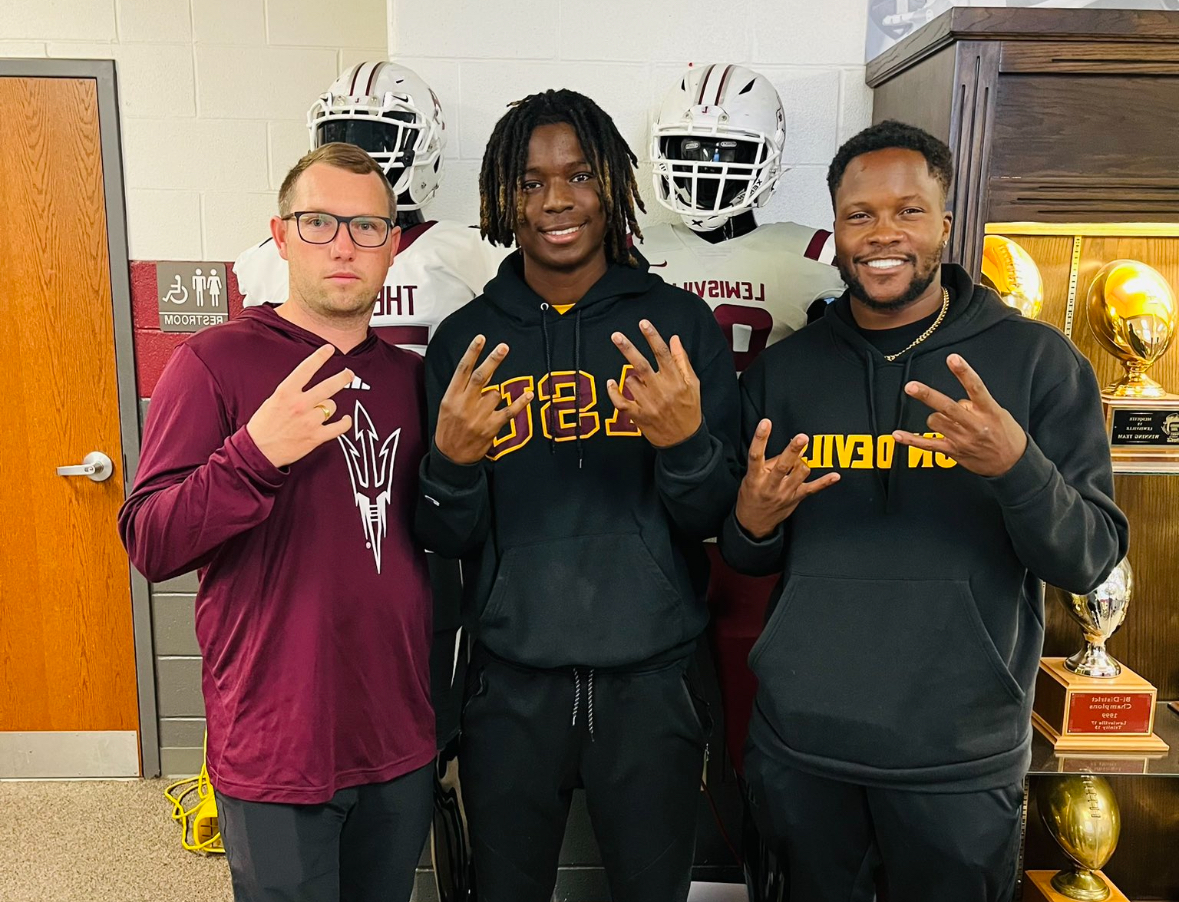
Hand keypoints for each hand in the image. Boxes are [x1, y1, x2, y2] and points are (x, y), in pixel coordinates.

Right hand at [246, 344, 354, 467]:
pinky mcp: (316, 437)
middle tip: (349, 373)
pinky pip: (339, 427)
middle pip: (328, 386)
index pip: (306, 369)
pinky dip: (345, 423)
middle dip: (342, 377)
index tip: (329, 348)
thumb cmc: (263, 425)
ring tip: (323, 411)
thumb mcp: (273, 400)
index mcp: (285, 392)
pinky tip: (345, 420)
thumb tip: (308, 382)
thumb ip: (292, 391)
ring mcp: (309, 421)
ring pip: (332, 406)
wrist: (258, 451)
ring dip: (330, 408)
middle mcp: (299, 404)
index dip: (319, 357)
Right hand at [434, 335, 533, 464]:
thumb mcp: (446, 407)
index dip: (472, 353)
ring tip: (486, 406)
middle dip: (493, 360)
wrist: (450, 458)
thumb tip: (475, 370)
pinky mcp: (491, 427)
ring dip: (496, 394)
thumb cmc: (448, 430)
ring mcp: (478, 416)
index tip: (480, 339)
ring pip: (495, 393)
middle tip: (503, 347)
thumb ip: (459, 389)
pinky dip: (520, 403)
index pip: (462, 370)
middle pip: (481, 377)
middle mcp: (465, 404)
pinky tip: (528, 395)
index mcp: (451, 397)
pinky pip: (509, 411)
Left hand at [605, 320, 701, 448]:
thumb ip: (682, 361)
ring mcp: (648, 404)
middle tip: (616, 336)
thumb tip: (674, 339)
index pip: (663, 354)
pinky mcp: (638, 416)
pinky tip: (611, 384)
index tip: (643, 323)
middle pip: (641, 365)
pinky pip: (621, 402)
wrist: (685, 441)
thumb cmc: (690, 409)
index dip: (653, 337)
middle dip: (628, 348)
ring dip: (630, 377)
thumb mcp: (693, 384)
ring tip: (639, 382)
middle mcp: (661, 391)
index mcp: (676, 381)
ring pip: (631, 381)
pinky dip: (613, 392)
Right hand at [735, 423, 839, 538]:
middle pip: (782, 466)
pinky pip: (812, 489)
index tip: (766, 423)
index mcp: (755, 477)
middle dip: (793, 451)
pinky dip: (825, 482)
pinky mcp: (795, 499)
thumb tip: (788, 449)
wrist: (754, 523)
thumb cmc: (752, 496)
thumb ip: (768, 463)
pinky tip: (835, 476)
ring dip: (806, 462)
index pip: (756, 455)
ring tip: (810, 451)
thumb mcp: (751, 479)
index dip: (760, 438)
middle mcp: (769, 485)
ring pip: (799, 475)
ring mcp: (784, 493)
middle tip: (801, 438)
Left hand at [893, 354, 1026, 476]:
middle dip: (928, 396)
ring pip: (935, 421)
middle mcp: (975, 425)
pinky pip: (928, 445)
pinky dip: (911, 440)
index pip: (976, 388)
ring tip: (949, 421)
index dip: (964, 373)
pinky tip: (898, 434)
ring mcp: (963, 440)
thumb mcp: (999, 414)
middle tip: (911, 386)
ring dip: (935, 417)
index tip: (952, 358)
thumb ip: (976, 405)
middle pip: (947, 407)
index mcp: (989, 411)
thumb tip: (958, 402)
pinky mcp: (954, 452)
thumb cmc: (1005, 434)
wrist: (1013, 464)